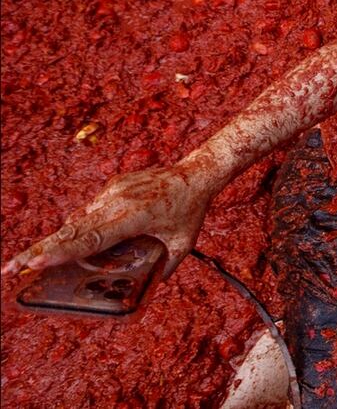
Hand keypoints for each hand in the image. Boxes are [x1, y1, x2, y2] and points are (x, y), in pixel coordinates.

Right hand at [2, 166, 213, 279]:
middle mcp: (117, 202)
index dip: (62, 252)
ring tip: (33, 262)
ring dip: (57, 240)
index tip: (36, 263)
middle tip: (9, 268)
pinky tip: (75, 240)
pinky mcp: (112, 187)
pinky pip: (90, 210)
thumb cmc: (190, 210)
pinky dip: (80, 226)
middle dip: (40, 251)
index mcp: (134, 216)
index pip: (91, 239)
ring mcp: (112, 192)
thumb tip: (148, 287)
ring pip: (78, 220)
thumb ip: (165, 267)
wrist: (195, 173)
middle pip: (71, 230)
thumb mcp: (183, 245)